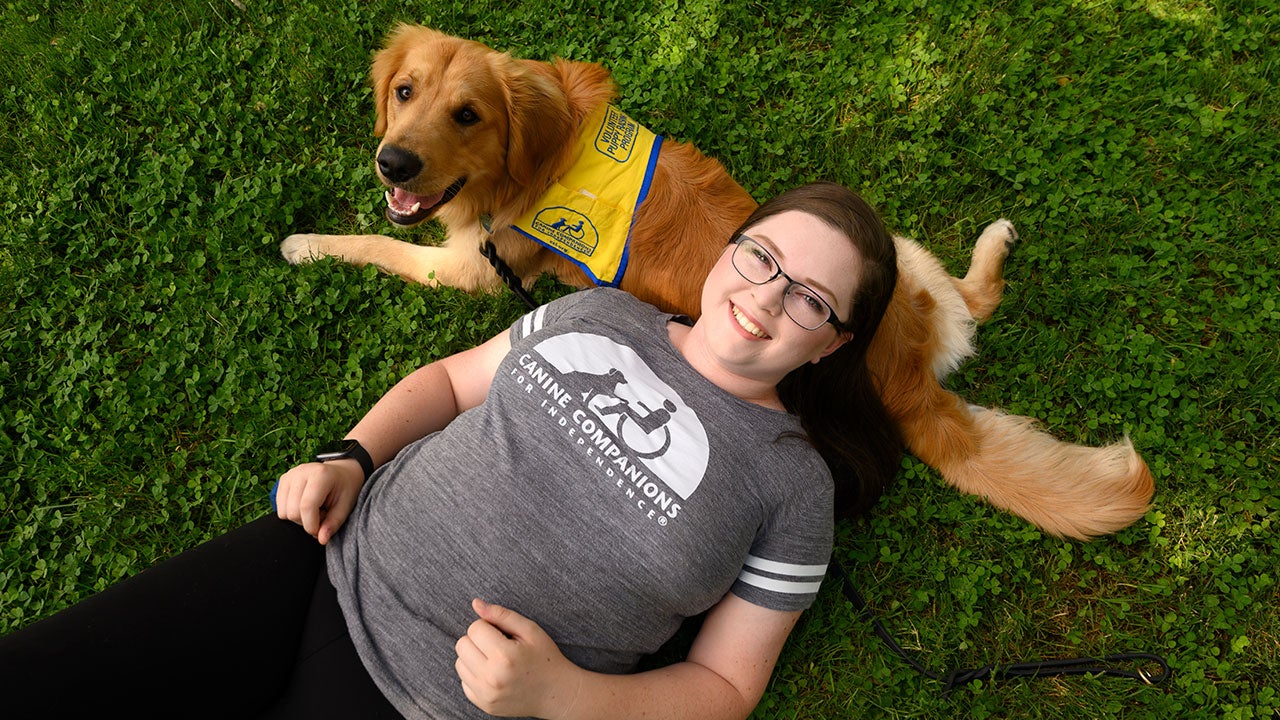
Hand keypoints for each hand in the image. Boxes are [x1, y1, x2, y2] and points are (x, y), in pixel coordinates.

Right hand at [274, 459, 363, 544]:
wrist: (342, 472)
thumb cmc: (345, 489)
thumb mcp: (345, 506)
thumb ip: (333, 523)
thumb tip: (321, 540)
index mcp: (320, 474)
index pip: (306, 506)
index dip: (312, 525)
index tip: (321, 531)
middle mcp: (301, 472)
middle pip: (292, 511)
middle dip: (307, 522)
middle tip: (322, 516)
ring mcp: (290, 475)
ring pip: (283, 512)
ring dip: (299, 518)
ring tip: (315, 510)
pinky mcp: (283, 480)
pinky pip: (280, 508)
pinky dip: (292, 512)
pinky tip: (305, 506)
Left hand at [455, 599, 582, 718]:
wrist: (555, 693)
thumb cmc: (544, 657)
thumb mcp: (529, 630)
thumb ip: (501, 615)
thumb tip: (476, 603)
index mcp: (504, 656)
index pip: (475, 628)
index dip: (488, 626)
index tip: (502, 633)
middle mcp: (491, 677)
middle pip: (462, 644)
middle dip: (478, 640)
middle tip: (497, 645)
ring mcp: (486, 694)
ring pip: (459, 663)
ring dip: (474, 656)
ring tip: (495, 659)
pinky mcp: (483, 704)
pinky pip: (464, 681)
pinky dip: (475, 674)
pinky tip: (493, 673)